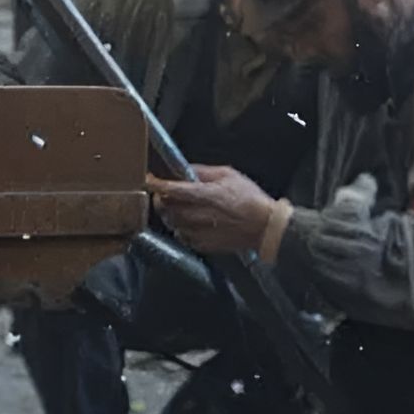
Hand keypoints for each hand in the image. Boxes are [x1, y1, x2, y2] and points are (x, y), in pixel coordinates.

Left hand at [146, 165, 278, 255]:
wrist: (265, 227)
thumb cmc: (251, 200)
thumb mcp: (230, 175)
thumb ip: (204, 171)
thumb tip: (185, 169)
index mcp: (206, 194)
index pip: (172, 189)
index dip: (156, 184)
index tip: (148, 180)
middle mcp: (199, 214)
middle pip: (166, 207)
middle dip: (163, 199)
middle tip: (168, 194)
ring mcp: (199, 231)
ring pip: (172, 222)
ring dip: (173, 214)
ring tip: (185, 208)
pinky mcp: (201, 244)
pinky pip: (182, 235)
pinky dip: (183, 228)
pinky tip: (196, 222)